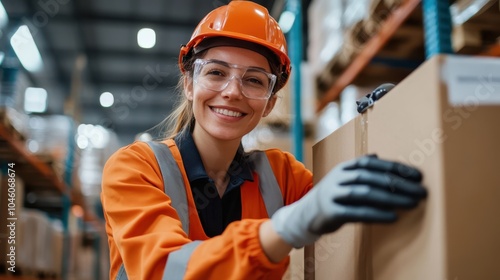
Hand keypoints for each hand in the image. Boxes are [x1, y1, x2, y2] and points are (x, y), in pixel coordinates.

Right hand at [270, 155, 426, 247]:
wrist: (305, 214)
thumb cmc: (333, 196)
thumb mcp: (343, 179)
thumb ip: (360, 169)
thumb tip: (377, 156)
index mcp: (344, 168)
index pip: (372, 164)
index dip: (395, 168)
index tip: (418, 176)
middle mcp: (338, 178)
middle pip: (371, 177)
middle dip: (398, 184)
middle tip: (421, 191)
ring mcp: (333, 195)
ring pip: (365, 193)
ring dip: (391, 198)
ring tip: (412, 203)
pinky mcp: (331, 212)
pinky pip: (356, 213)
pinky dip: (376, 214)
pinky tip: (393, 217)